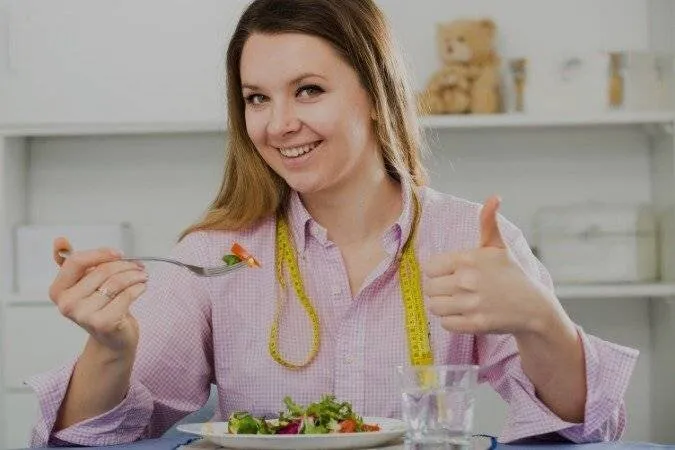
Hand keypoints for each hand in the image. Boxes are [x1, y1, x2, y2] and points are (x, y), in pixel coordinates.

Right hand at [49, 237, 147, 353]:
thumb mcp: (84, 283)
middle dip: (125, 265)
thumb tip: (60, 240)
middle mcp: (66, 304)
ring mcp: (84, 315)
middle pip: (102, 270)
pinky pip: (126, 295)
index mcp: (59, 290)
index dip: (101, 253)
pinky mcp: (103, 323)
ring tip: (142, 275)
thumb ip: (74, 263)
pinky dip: (139, 287)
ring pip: (116, 282)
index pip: (76, 261)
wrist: (112, 339)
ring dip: (135, 275)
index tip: (118, 253)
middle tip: (138, 266)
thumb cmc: (100, 307)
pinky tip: (142, 287)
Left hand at [422, 195, 555, 335]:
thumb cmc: (510, 274)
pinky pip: (445, 323)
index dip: (437, 270)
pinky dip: (451, 320)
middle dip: (439, 288)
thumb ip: (488, 222)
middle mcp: (467, 280)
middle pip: (429, 287)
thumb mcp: (498, 246)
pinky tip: (464, 314)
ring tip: (457, 301)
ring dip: (443, 305)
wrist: (533, 306)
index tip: (449, 273)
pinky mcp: (475, 324)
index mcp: (468, 258)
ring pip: (434, 306)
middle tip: (454, 289)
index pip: (429, 266)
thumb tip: (494, 197)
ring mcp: (471, 304)